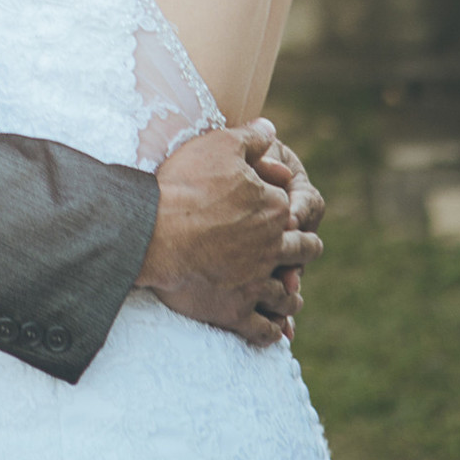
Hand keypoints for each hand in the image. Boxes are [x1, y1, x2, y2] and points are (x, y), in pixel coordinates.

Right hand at [138, 119, 322, 347]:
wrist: (153, 232)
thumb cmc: (184, 185)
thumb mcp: (218, 145)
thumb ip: (250, 137)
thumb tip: (271, 127)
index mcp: (274, 209)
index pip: (292, 209)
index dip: (287, 209)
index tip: (286, 212)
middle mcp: (273, 248)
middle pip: (300, 252)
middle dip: (305, 250)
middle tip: (306, 251)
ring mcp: (256, 283)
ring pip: (286, 295)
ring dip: (292, 295)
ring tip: (294, 296)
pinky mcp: (236, 312)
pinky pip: (264, 330)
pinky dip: (272, 331)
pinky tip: (275, 332)